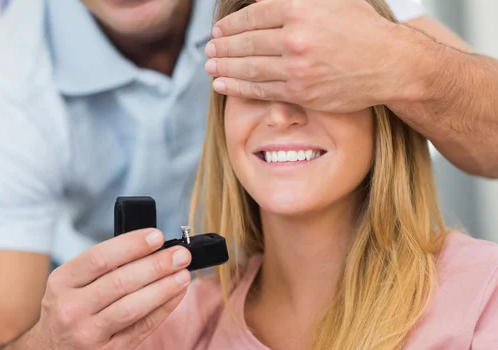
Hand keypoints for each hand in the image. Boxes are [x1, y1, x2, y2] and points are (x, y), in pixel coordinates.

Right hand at [25, 229, 191, 349]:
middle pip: (120, 281)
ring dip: (164, 288)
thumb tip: (148, 248)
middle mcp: (71, 309)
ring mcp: (89, 335)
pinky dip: (163, 309)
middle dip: (156, 265)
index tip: (157, 236)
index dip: (131, 245)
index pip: (99, 258)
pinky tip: (176, 295)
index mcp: (61, 283)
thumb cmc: (67, 315)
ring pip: (133, 306)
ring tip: (183, 274)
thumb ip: (101, 269)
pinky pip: (142, 328)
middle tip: (180, 255)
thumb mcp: (69, 286)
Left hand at [205, 0, 404, 112]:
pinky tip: (222, 85)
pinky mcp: (300, 91)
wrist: (390, 63)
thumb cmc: (361, 28)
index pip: (253, 15)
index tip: (218, 31)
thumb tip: (260, 0)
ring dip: (224, 68)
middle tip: (208, 51)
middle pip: (246, 42)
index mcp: (300, 7)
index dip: (231, 25)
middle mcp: (296, 36)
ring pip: (249, 67)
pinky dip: (237, 88)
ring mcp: (296, 66)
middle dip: (222, 48)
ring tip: (210, 67)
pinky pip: (260, 90)